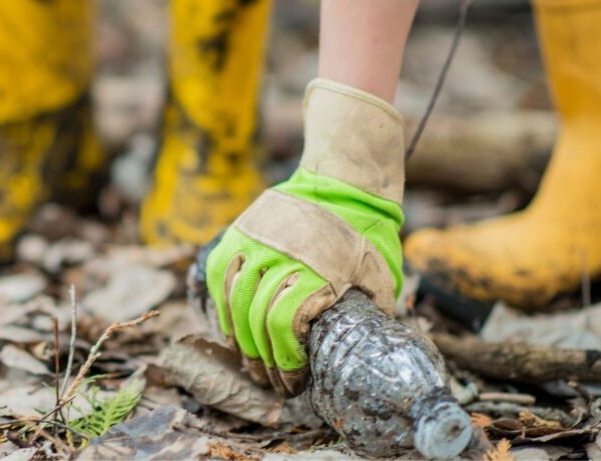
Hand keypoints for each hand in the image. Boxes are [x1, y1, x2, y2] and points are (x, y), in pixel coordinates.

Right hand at [205, 79, 405, 396]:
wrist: (340, 181)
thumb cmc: (363, 233)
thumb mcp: (379, 271)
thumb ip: (374, 307)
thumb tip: (374, 347)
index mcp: (318, 270)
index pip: (286, 325)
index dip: (284, 360)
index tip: (291, 381)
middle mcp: (282, 256)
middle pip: (258, 319)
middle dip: (261, 360)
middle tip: (269, 382)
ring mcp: (256, 242)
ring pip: (235, 301)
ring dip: (239, 339)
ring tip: (248, 363)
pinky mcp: (240, 233)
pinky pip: (222, 277)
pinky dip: (223, 307)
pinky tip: (231, 331)